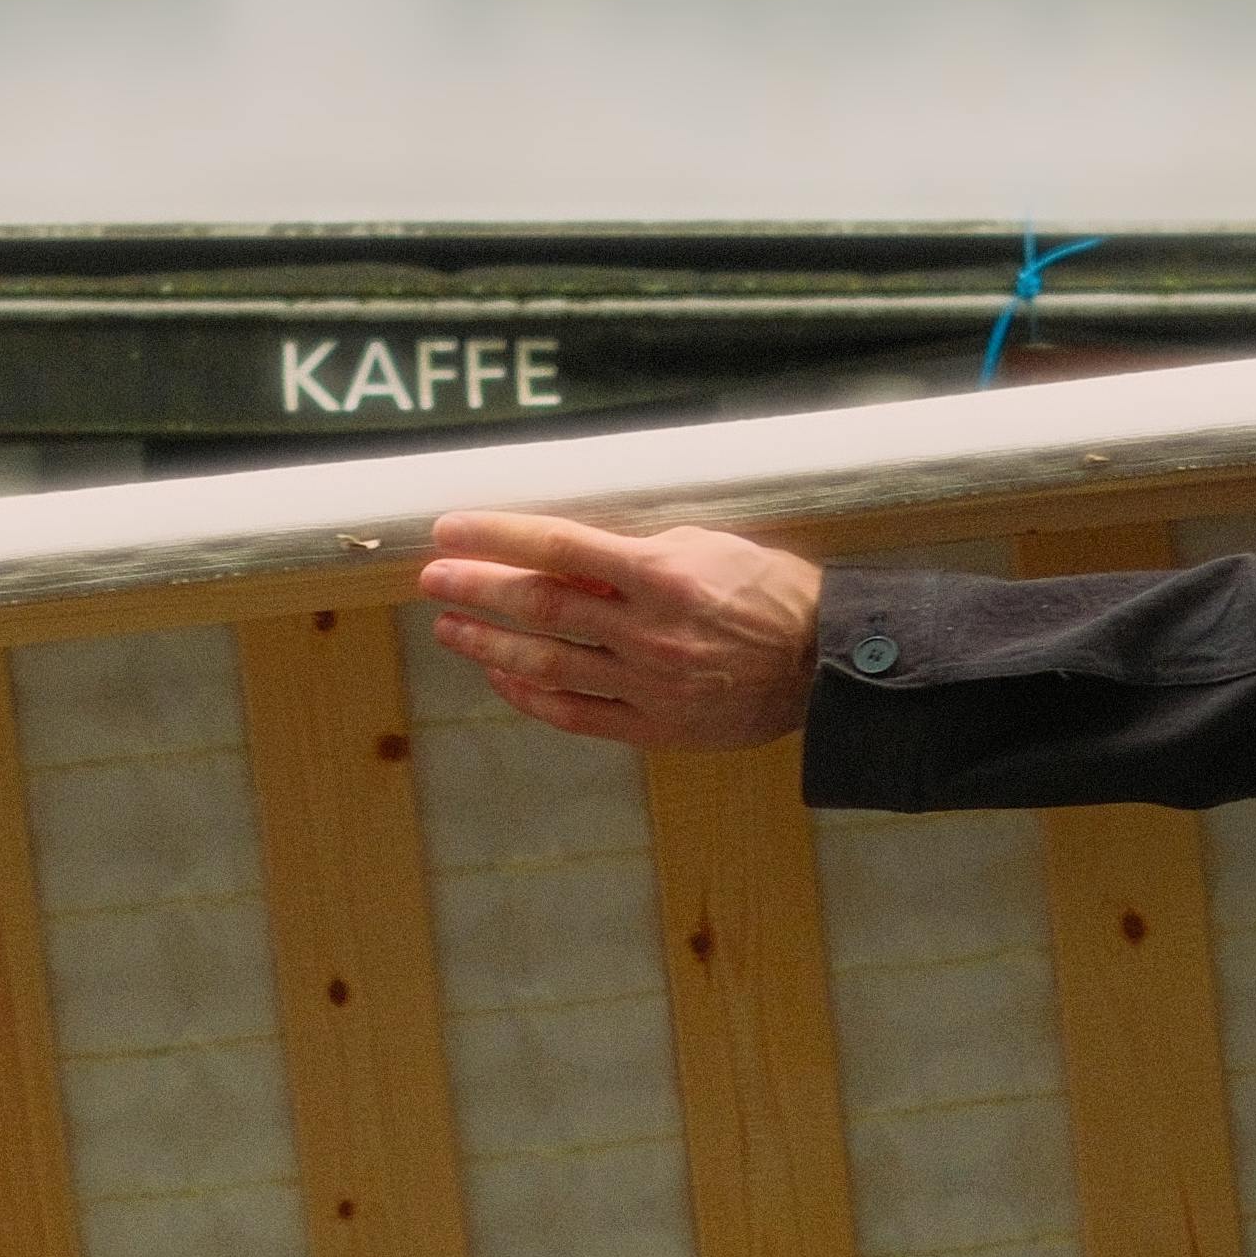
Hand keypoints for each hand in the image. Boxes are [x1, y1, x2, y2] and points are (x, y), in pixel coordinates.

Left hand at [417, 512, 823, 752]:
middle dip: (477, 590)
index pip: (559, 546)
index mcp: (663, 575)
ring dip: (488, 644)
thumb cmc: (770, 593)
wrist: (823, 666)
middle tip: (433, 579)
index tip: (450, 529)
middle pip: (540, 606)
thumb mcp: (707, 547)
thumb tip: (565, 554)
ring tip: (449, 628)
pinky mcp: (655, 727)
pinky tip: (501, 675)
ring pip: (547, 663)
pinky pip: (575, 713)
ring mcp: (648, 684)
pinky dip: (530, 695)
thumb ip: (636, 552)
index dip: (497, 536)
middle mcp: (648, 631)